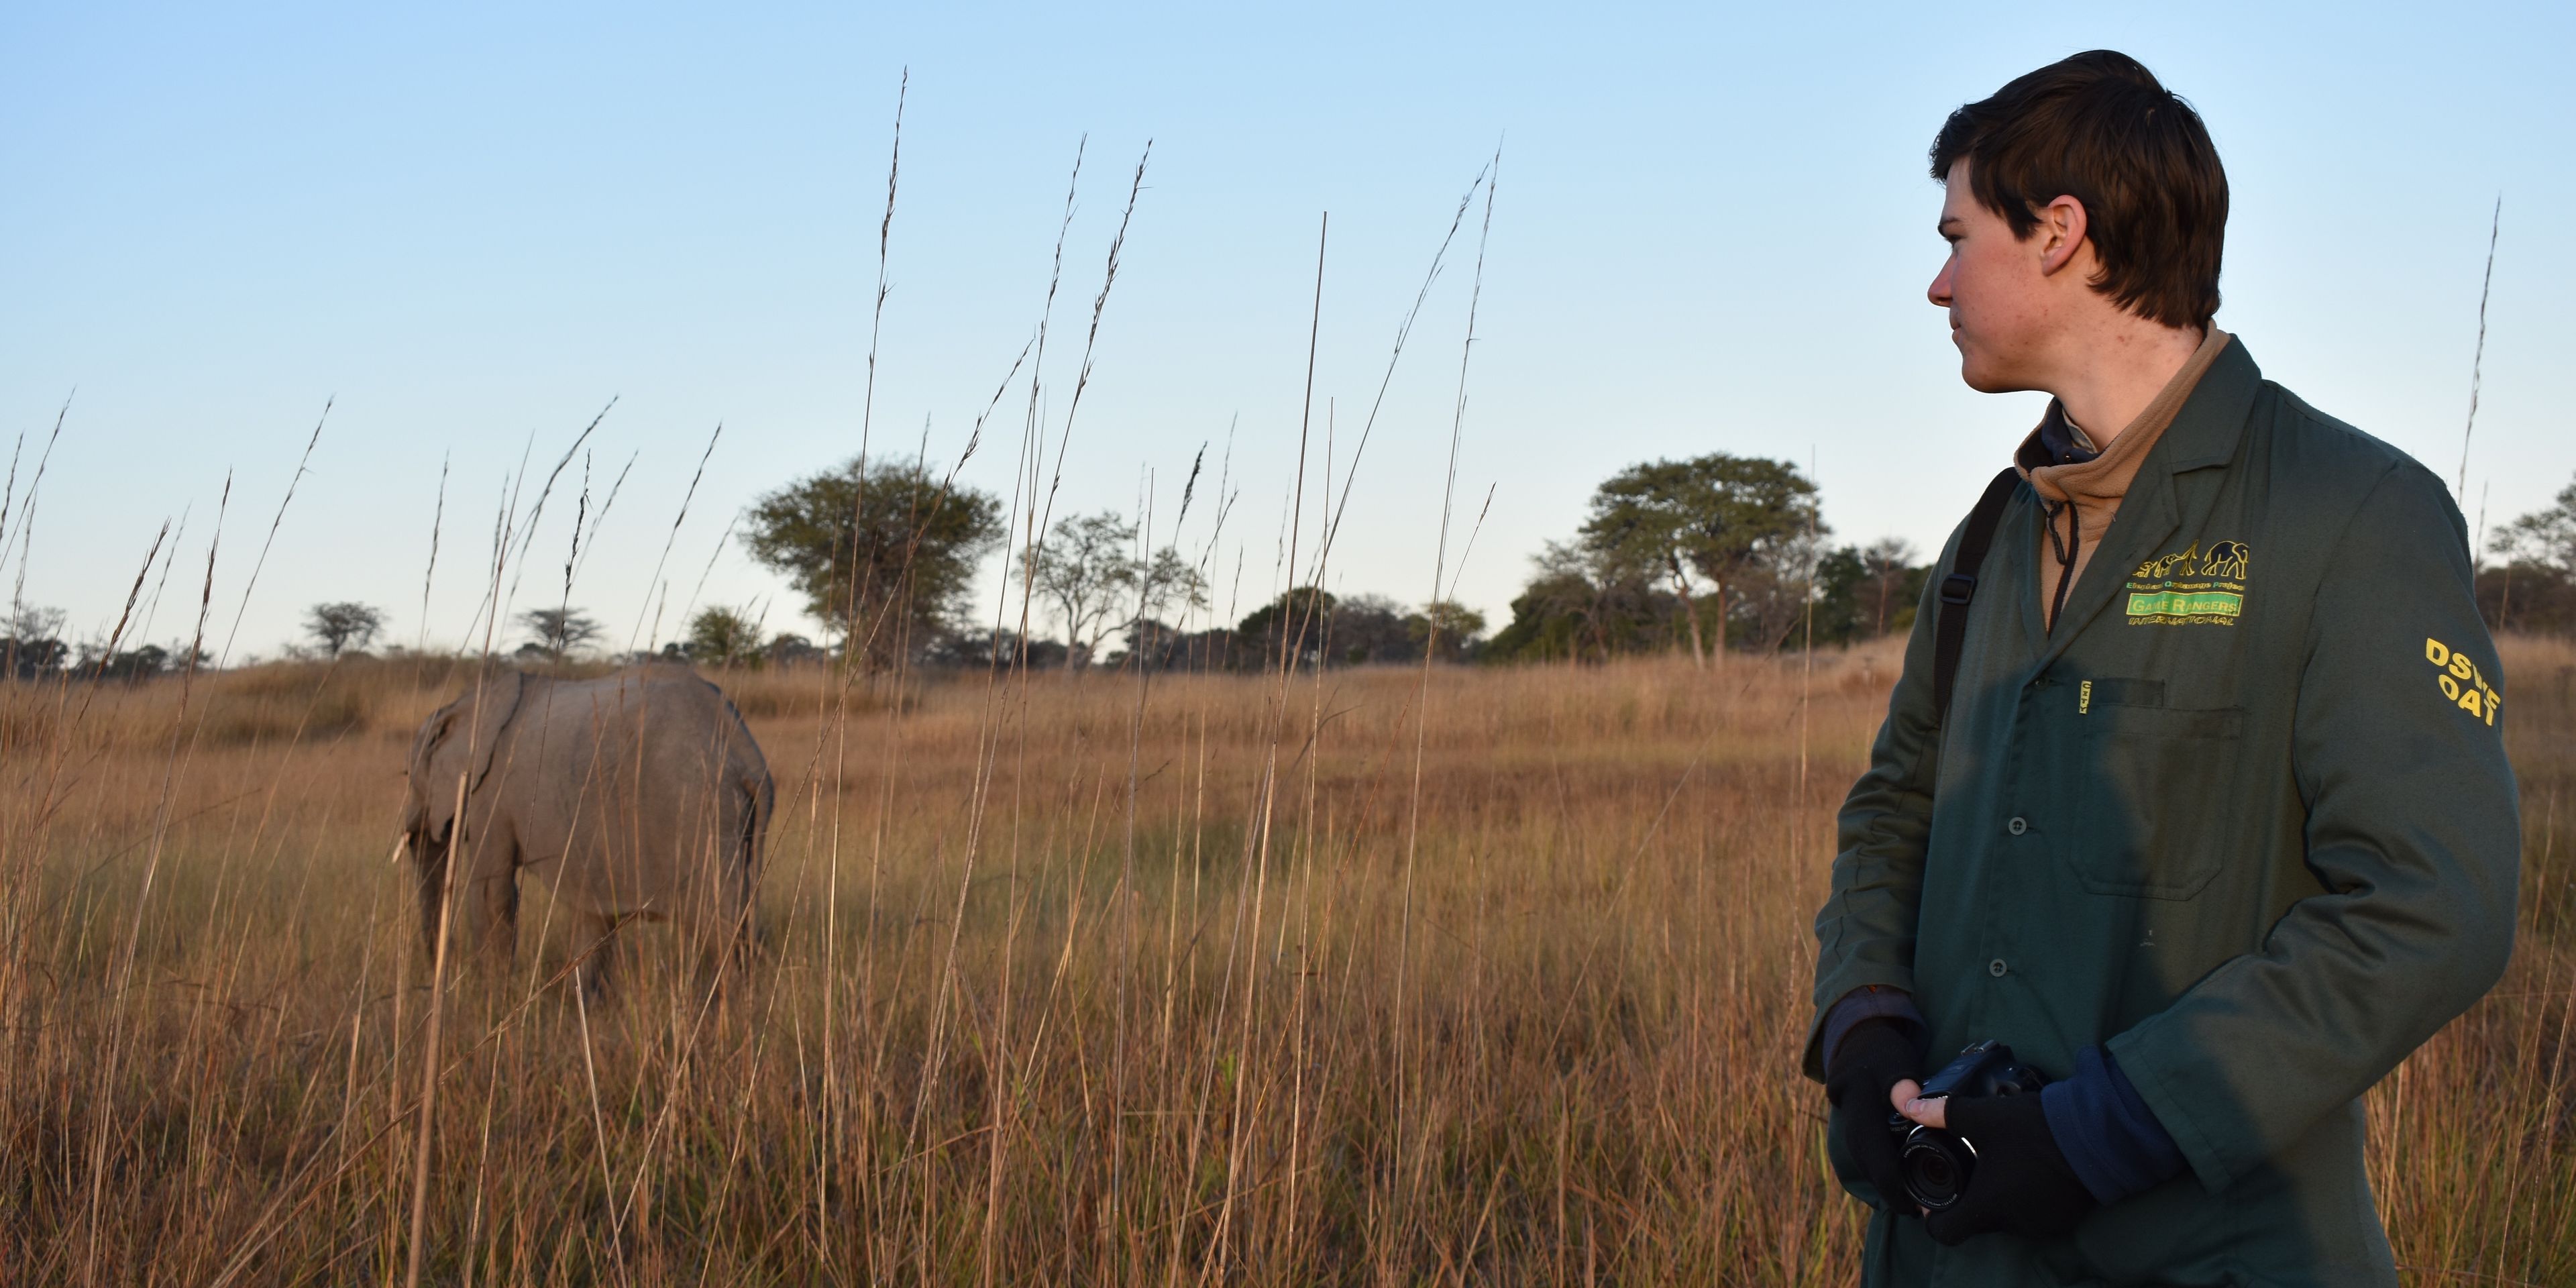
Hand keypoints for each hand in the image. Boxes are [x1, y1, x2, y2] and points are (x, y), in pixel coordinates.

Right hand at [1826, 1020, 1922, 1216]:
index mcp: (1857, 1093)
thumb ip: (1903, 1081)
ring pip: (1860, 1155)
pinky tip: (1891, 1178)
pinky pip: (1860, 1147)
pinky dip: (1875, 1164)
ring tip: (1903, 1199)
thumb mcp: (1898, 1060)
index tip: (1910, 1202)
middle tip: (1910, 1209)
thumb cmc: (1886, 1050)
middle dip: (1886, 1187)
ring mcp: (1843, 1113)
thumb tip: (1907, 1103)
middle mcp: (1845, 1106)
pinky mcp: (1848, 1118)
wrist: (1860, 1037)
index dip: (1890, 1180)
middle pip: (1864, 1158)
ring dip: (1880, 1178)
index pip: (1872, 1147)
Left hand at [1890, 1087, 2092, 1243]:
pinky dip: (2027, 1199)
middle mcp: (2014, 1224)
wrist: (2101, 1136)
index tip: (1933, 1198)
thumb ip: (1943, 1113)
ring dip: (2000, 1198)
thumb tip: (1907, 1104)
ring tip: (2002, 1166)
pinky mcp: (2065, 1219)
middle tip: (1969, 1168)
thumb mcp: (1985, 1117)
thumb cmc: (2039, 1130)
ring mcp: (2042, 1225)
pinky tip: (2029, 1171)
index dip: (1933, 1217)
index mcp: (1988, 1205)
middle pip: (1976, 1222)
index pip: (1945, 1232)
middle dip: (1969, 1199)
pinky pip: (2035, 1215)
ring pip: (2007, 1218)